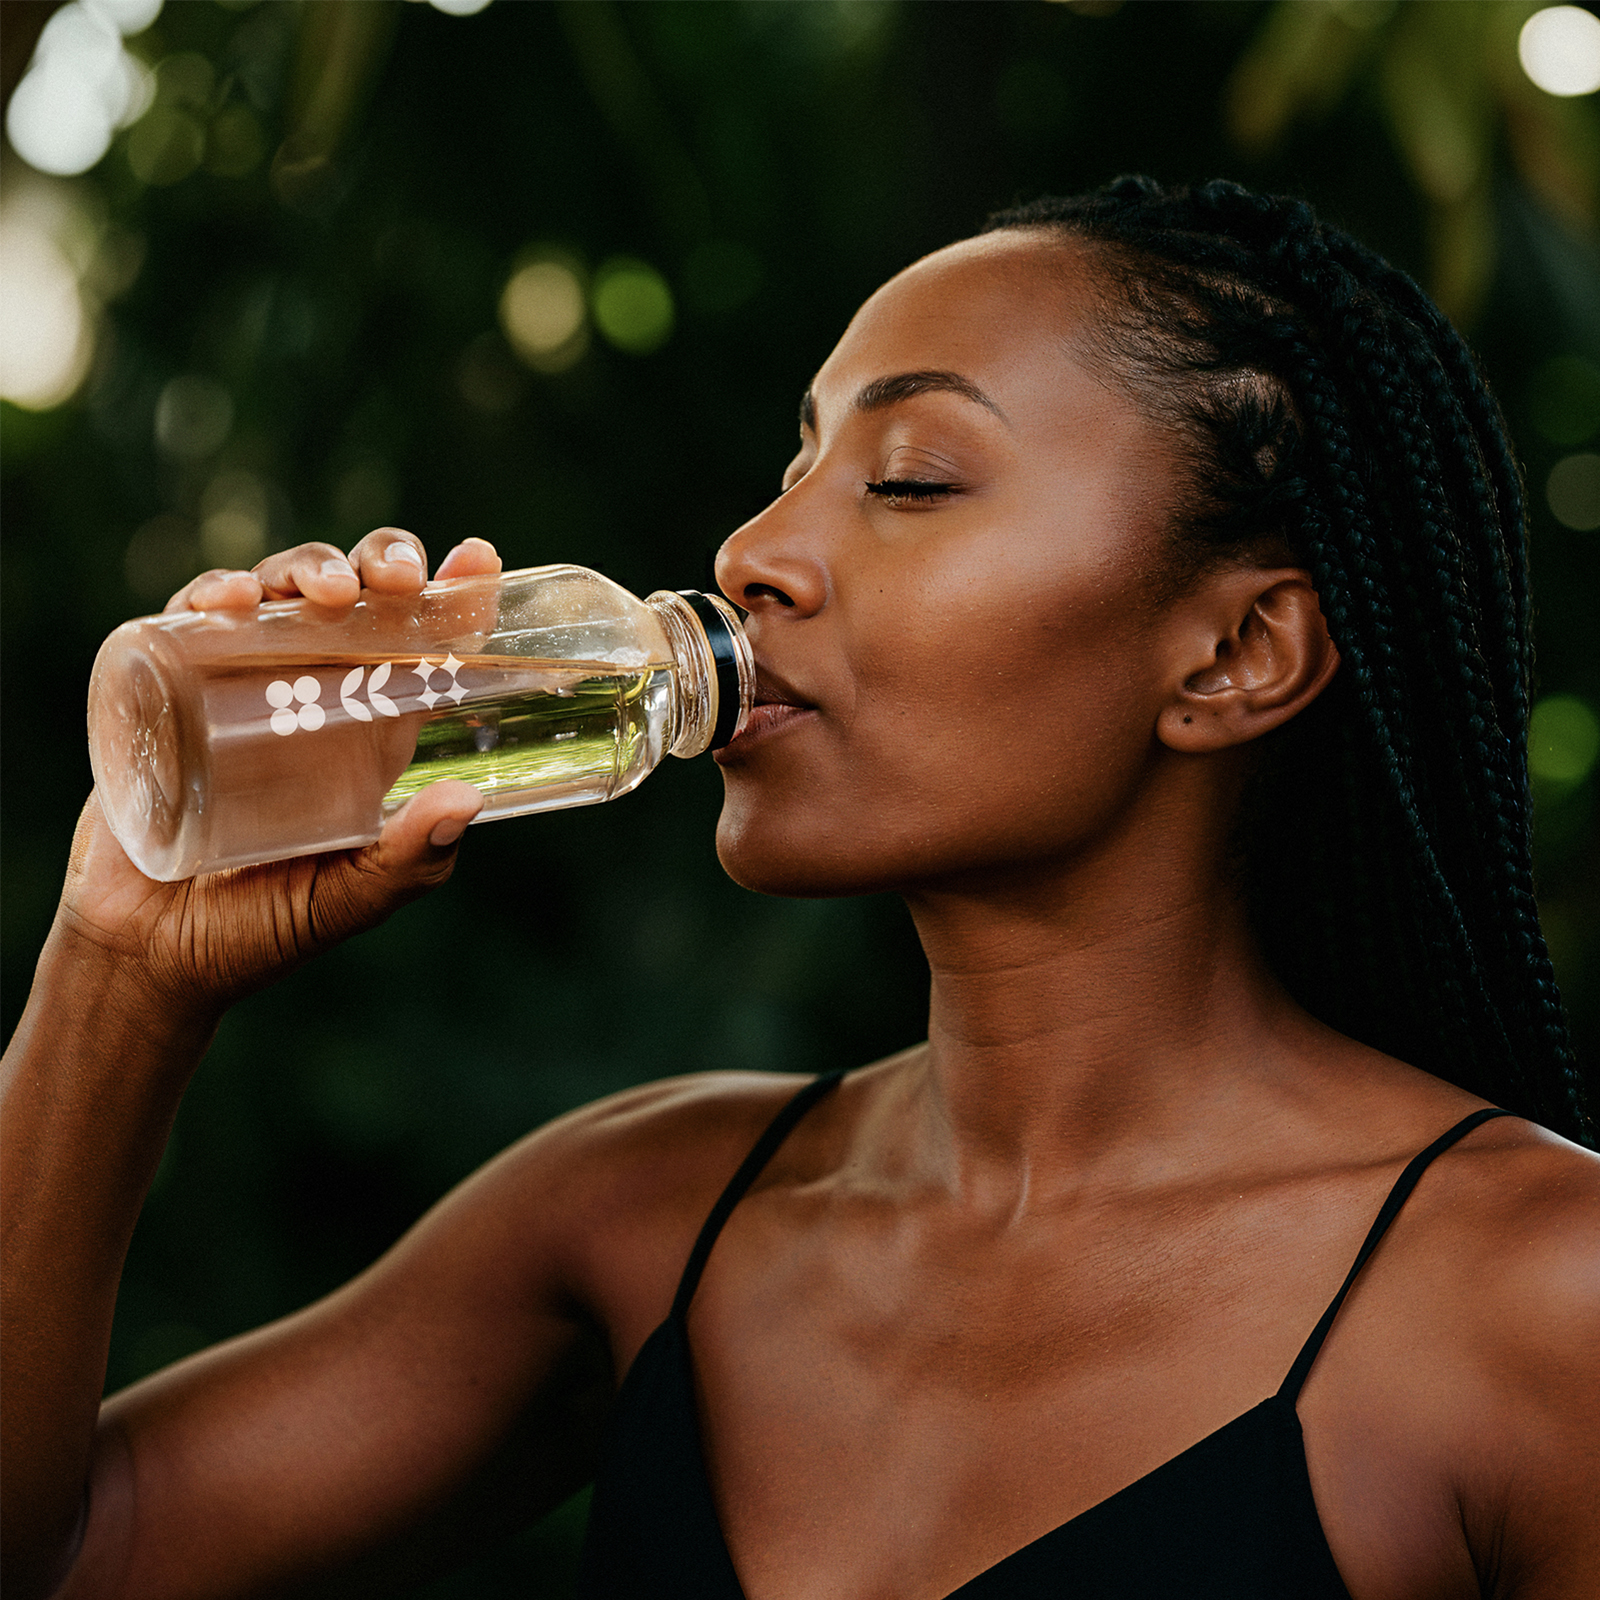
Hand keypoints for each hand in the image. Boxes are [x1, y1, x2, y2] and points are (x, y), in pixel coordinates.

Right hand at [57, 532, 503, 1016]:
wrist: (147, 954)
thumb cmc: (261, 929)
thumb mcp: (350, 898)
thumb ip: (408, 862)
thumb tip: (464, 805)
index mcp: (371, 733)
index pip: (420, 646)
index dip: (453, 596)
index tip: (479, 559)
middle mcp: (312, 694)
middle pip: (359, 597)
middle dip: (385, 563)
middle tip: (403, 579)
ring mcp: (240, 683)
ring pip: (283, 591)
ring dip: (310, 568)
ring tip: (329, 593)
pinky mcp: (171, 686)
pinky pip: (193, 619)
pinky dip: (214, 593)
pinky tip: (231, 600)